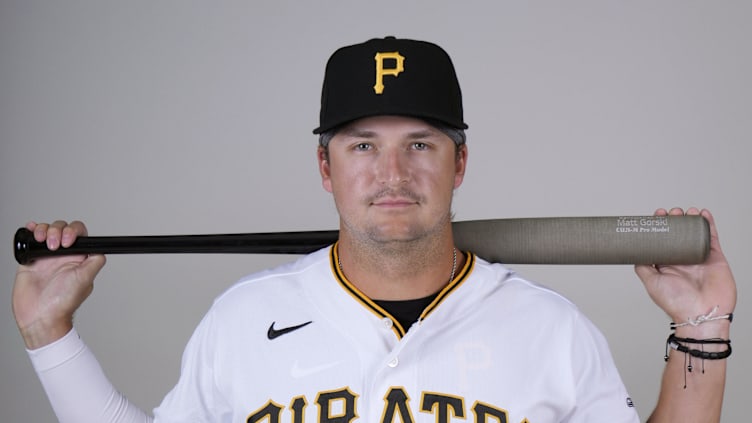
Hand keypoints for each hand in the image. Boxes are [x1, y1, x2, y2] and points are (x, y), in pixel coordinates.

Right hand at [12, 220, 105, 349]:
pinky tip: (31, 230)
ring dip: (44, 230)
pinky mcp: (31, 260)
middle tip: (55, 246)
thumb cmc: (63, 303)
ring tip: (43, 242)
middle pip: (62, 228)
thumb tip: (101, 248)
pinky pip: (31, 239)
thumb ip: (95, 262)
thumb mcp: (85, 280)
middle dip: (58, 230)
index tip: (68, 241)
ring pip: (47, 231)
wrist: (40, 316)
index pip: (79, 235)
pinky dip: (31, 230)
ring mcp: (46, 257)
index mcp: (78, 259)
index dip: (73, 231)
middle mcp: (63, 256)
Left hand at [635, 208, 735, 336]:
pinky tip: (702, 214)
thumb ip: (643, 267)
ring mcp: (698, 258)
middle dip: (675, 221)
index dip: (660, 227)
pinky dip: (708, 224)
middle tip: (671, 212)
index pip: (662, 241)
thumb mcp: (651, 282)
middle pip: (679, 234)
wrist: (701, 314)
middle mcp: (682, 260)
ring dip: (690, 220)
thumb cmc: (677, 303)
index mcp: (667, 265)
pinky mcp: (714, 257)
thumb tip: (634, 253)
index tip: (656, 216)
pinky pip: (712, 237)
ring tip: (684, 212)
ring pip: (695, 233)